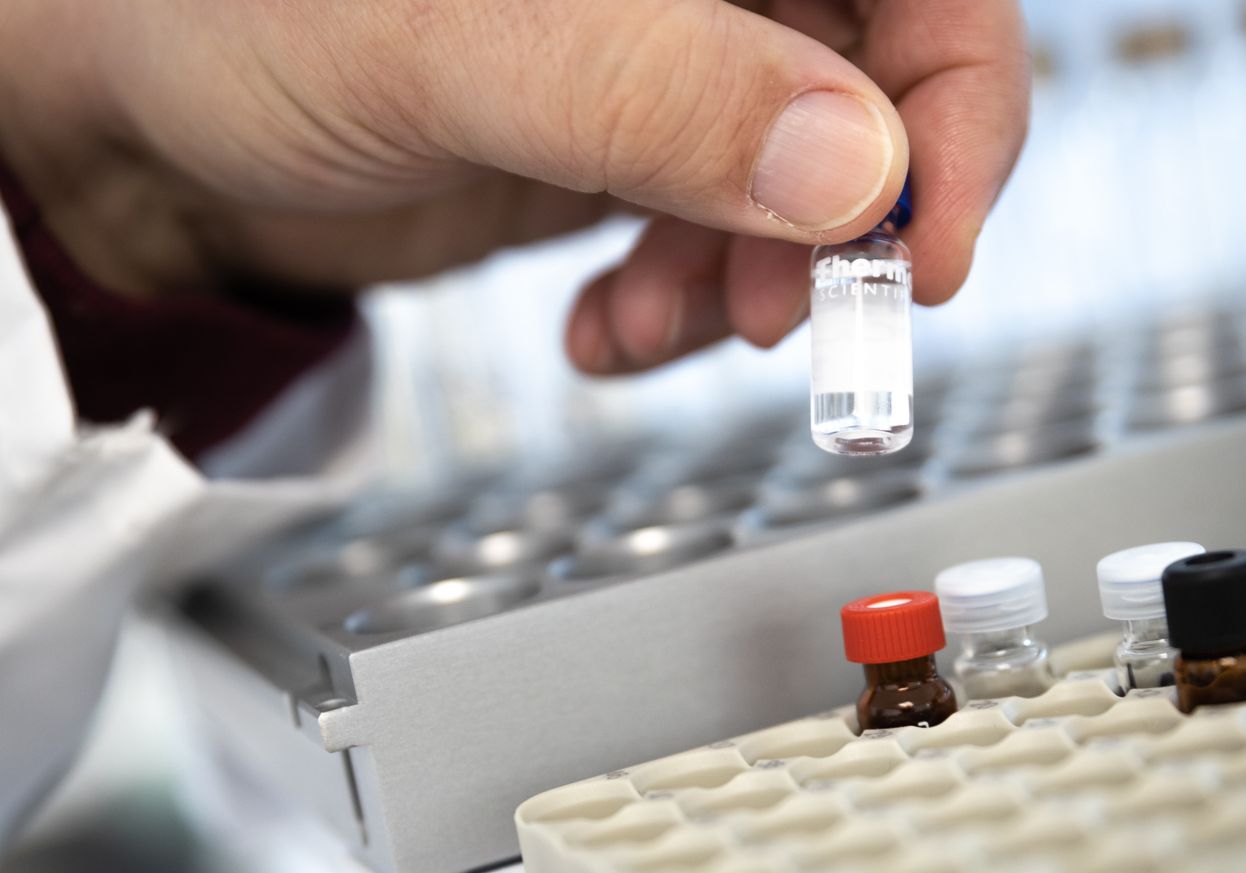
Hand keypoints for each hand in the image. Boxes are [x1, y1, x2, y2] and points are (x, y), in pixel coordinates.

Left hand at [0, 0, 1027, 372]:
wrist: (151, 124)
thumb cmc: (235, 18)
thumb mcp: (449, 48)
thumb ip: (651, 90)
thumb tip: (857, 168)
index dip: (958, 102)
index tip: (926, 247)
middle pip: (876, 85)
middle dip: (843, 224)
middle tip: (778, 320)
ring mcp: (669, 61)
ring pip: (801, 183)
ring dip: (751, 283)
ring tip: (657, 329)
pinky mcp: (630, 146)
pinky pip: (715, 237)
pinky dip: (680, 305)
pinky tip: (610, 332)